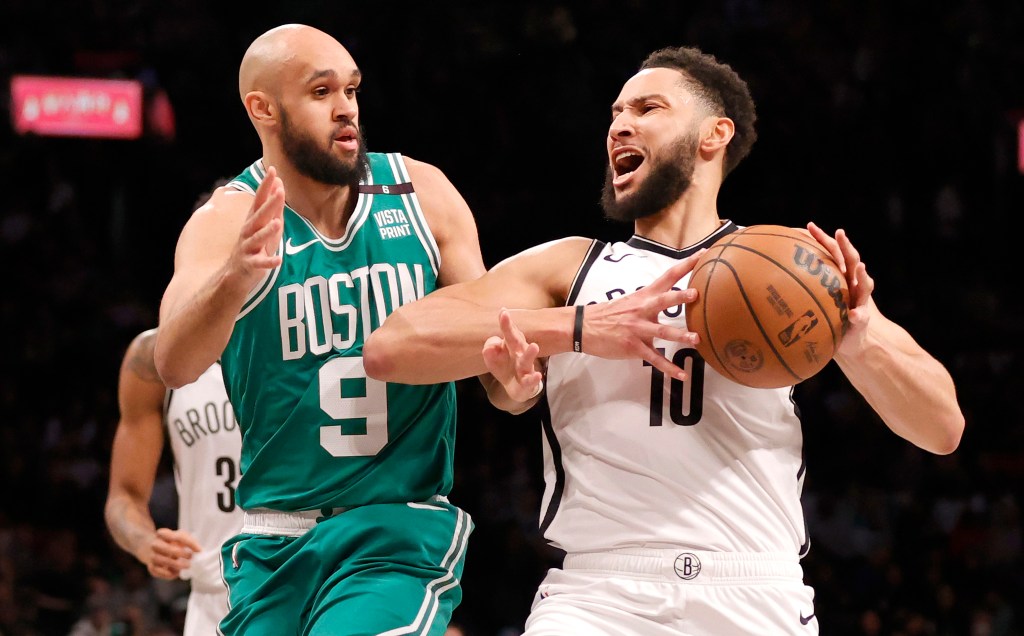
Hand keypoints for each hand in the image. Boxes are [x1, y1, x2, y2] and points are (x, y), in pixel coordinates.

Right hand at [142, 528, 201, 579]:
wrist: (148, 546)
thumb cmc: (169, 541)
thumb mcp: (178, 535)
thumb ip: (188, 540)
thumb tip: (198, 550)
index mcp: (163, 533)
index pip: (178, 537)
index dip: (190, 544)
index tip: (199, 550)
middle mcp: (155, 544)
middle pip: (171, 550)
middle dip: (184, 555)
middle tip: (191, 558)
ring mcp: (151, 556)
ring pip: (165, 562)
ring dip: (178, 565)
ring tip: (186, 565)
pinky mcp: (150, 567)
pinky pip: (160, 572)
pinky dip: (169, 574)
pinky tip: (177, 572)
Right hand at [227, 165, 284, 289]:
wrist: (234, 276)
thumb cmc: (254, 248)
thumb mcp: (265, 226)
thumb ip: (274, 208)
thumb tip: (280, 185)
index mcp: (253, 221)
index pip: (259, 200)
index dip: (266, 186)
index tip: (273, 170)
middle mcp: (248, 232)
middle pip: (259, 216)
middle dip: (269, 204)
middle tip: (279, 191)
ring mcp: (247, 248)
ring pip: (257, 238)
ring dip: (267, 231)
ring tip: (277, 223)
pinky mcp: (249, 265)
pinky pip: (259, 263)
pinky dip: (268, 262)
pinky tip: (278, 260)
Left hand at [483, 309, 543, 402]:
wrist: (516, 388)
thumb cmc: (505, 366)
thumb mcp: (492, 358)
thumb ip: (490, 349)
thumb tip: (490, 347)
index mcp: (511, 344)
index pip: (508, 332)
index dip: (505, 322)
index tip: (503, 311)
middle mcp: (519, 352)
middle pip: (516, 341)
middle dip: (511, 330)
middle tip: (506, 316)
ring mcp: (525, 367)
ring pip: (527, 360)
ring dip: (530, 353)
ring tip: (534, 346)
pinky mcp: (527, 382)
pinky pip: (530, 380)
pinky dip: (534, 378)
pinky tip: (538, 376)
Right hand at [580, 250, 703, 380]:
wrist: (583, 327)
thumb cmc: (609, 314)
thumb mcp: (631, 301)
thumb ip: (651, 301)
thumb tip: (673, 299)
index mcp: (643, 296)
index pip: (667, 277)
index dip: (686, 265)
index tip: (703, 255)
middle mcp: (641, 310)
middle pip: (663, 300)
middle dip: (680, 297)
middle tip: (696, 293)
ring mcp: (637, 329)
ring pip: (661, 332)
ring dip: (680, 336)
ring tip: (697, 339)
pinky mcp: (632, 347)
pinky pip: (653, 359)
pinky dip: (668, 368)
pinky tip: (681, 375)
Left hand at [807, 222, 875, 354]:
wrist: (852, 339)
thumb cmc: (829, 317)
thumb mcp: (815, 301)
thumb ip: (799, 290)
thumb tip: (765, 280)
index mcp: (840, 277)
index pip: (833, 253)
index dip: (822, 239)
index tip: (809, 226)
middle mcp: (853, 285)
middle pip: (852, 260)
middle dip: (846, 246)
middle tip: (840, 233)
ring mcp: (860, 300)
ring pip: (864, 286)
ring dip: (862, 276)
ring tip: (859, 267)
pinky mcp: (862, 319)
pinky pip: (860, 317)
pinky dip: (858, 315)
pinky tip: (853, 314)